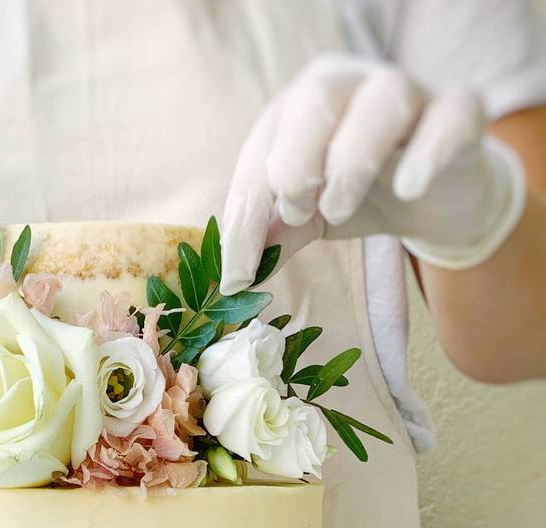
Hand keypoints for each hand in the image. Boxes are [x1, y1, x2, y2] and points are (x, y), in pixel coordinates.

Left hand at [218, 54, 526, 294]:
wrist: (434, 200)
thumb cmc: (359, 196)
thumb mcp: (305, 217)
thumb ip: (271, 236)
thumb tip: (236, 277)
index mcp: (300, 101)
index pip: (261, 150)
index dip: (244, 213)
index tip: (237, 273)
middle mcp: (351, 81)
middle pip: (316, 99)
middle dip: (294, 165)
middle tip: (297, 213)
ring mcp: (410, 90)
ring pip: (381, 102)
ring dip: (351, 163)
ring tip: (338, 209)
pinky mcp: (460, 111)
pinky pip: (450, 117)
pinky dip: (427, 153)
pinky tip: (408, 188)